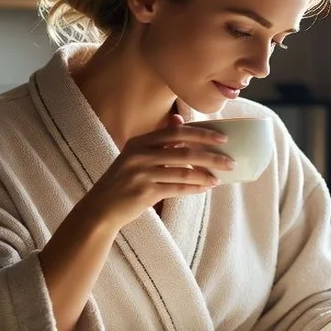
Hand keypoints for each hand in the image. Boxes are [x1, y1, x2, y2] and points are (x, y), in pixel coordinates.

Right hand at [83, 114, 235, 228]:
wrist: (100, 208)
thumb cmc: (123, 181)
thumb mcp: (136, 156)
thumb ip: (158, 141)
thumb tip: (180, 121)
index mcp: (139, 142)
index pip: (175, 133)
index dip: (201, 134)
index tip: (222, 137)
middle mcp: (139, 155)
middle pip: (184, 151)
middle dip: (210, 155)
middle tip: (229, 160)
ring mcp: (141, 174)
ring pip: (183, 171)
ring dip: (205, 175)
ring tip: (220, 178)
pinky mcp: (145, 192)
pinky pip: (176, 188)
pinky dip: (194, 188)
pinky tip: (205, 188)